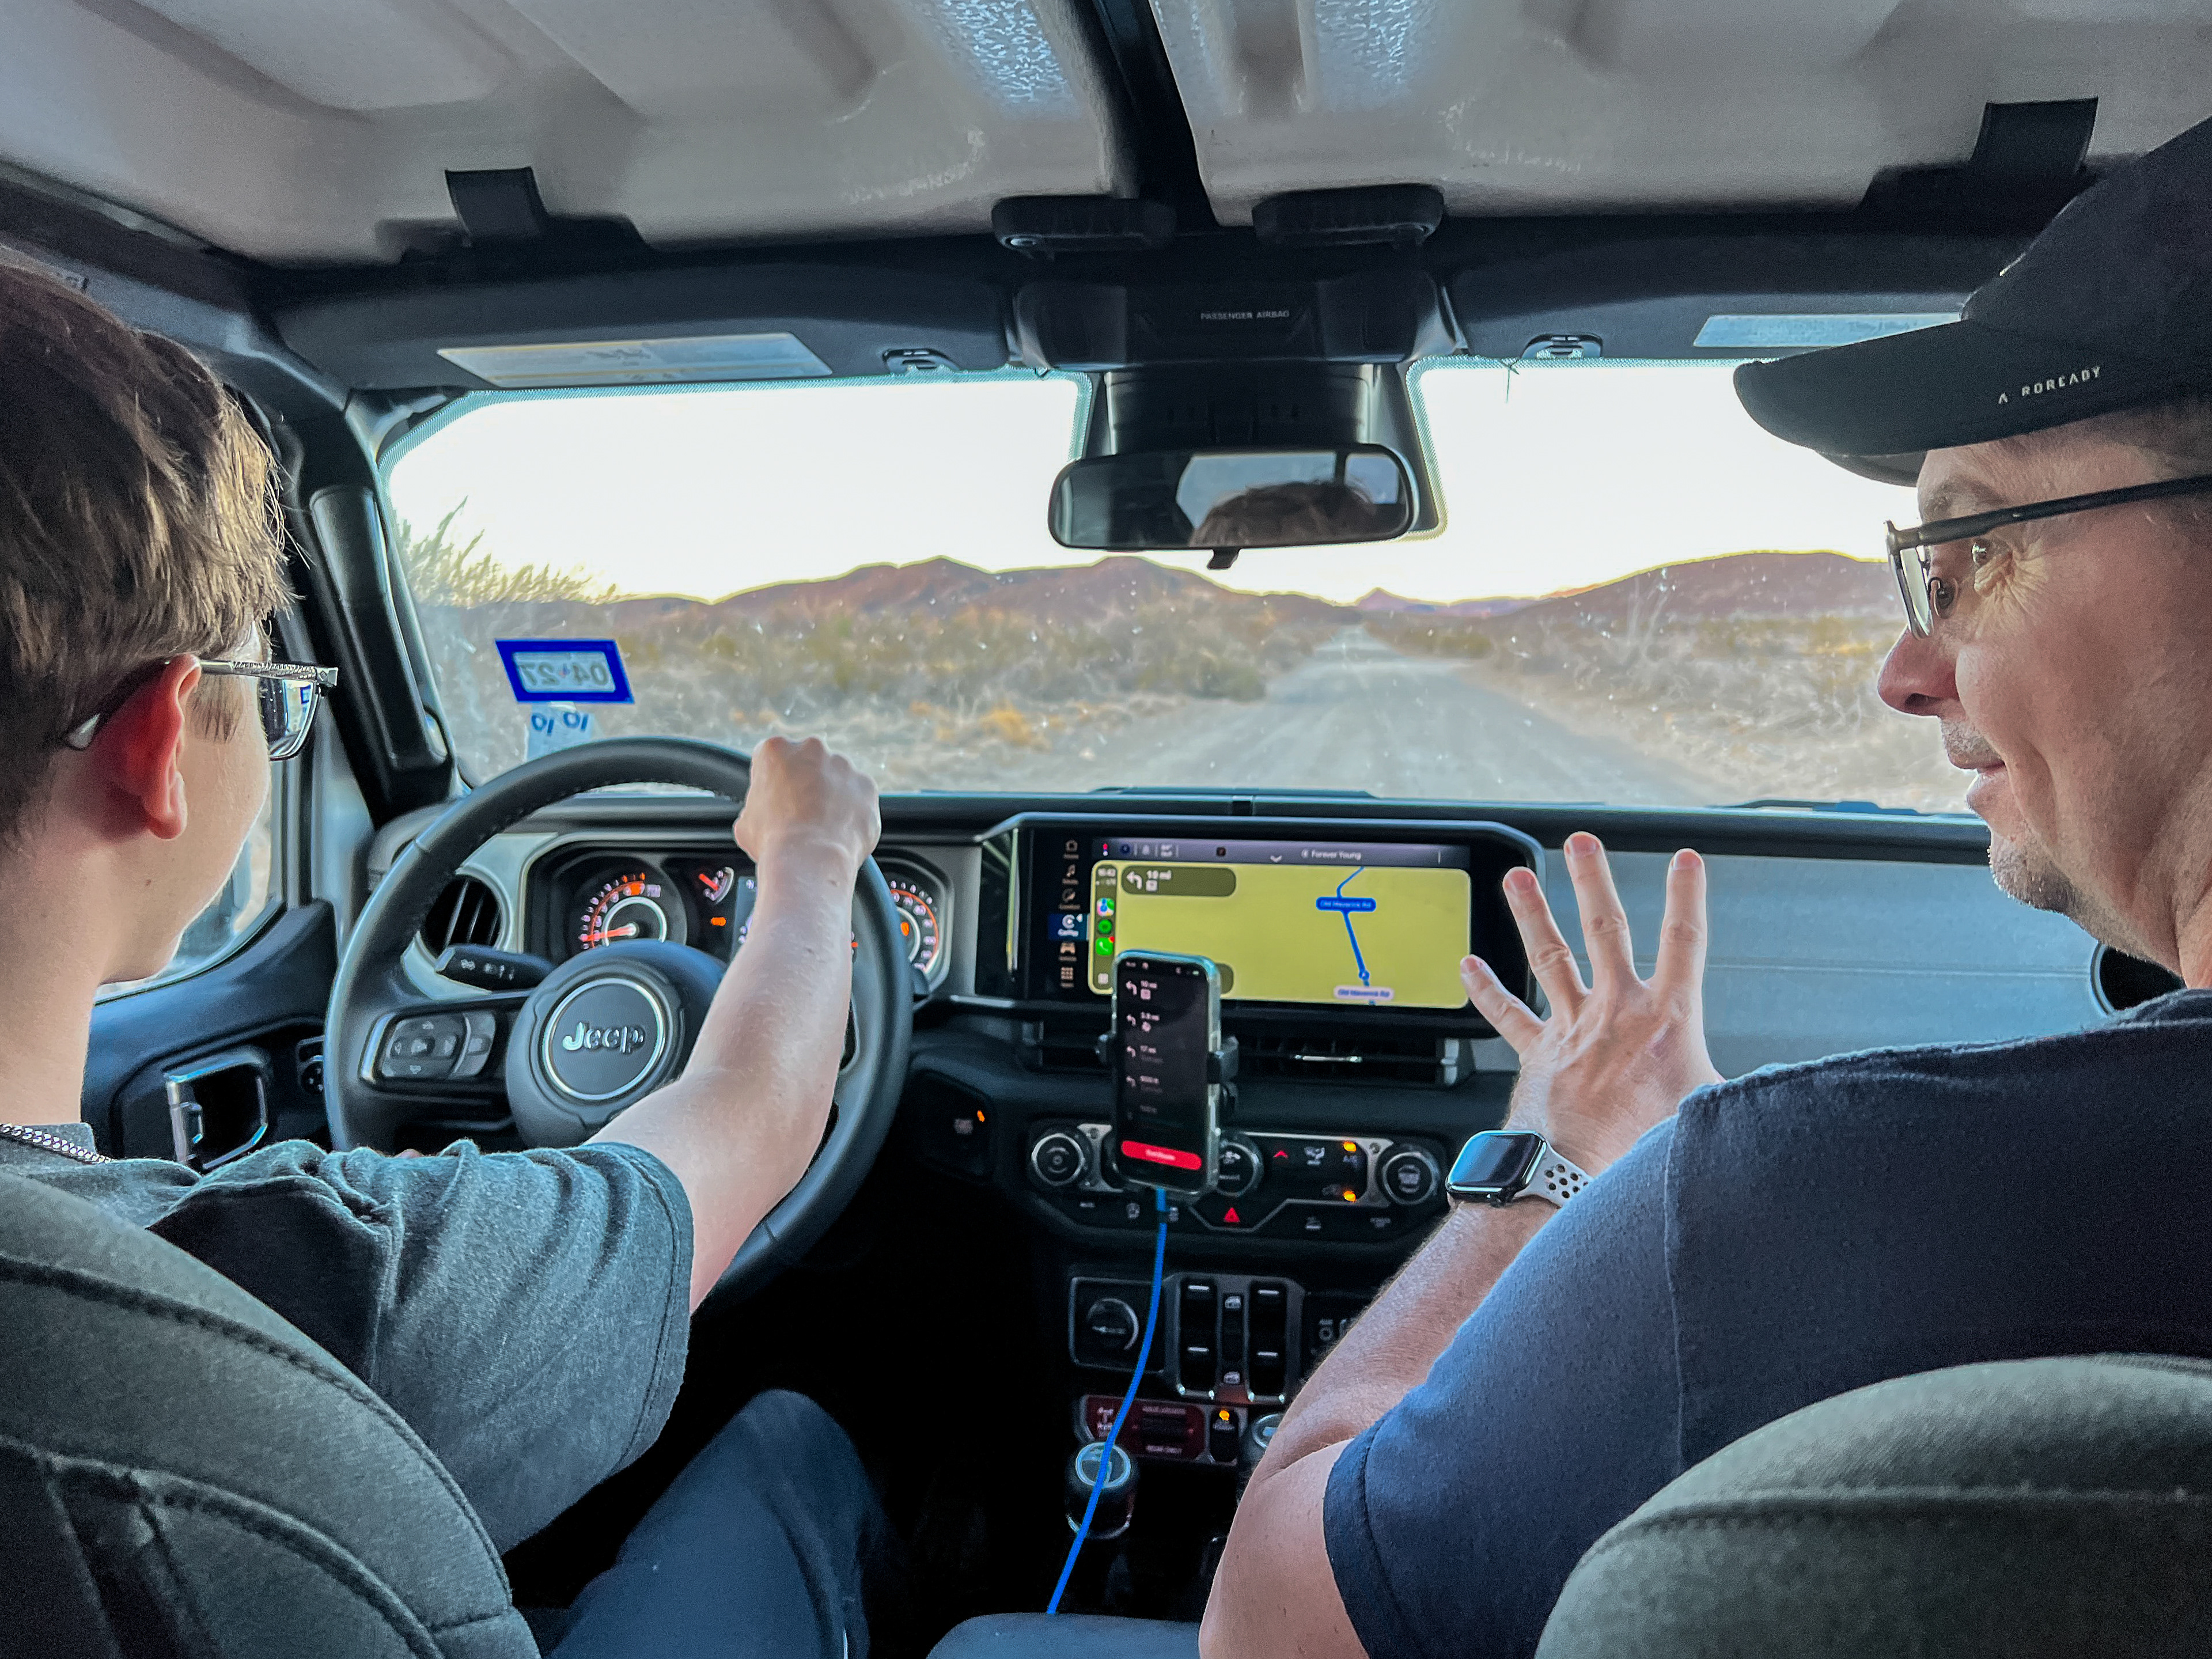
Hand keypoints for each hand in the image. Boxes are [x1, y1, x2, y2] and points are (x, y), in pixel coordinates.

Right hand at [732, 736, 879, 876]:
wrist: (810, 858)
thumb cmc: (773, 840)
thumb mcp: (746, 822)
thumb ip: (757, 806)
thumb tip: (762, 815)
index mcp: (775, 750)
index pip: (774, 760)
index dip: (775, 784)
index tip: (778, 802)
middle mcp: (812, 749)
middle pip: (808, 764)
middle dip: (806, 784)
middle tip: (800, 814)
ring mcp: (843, 765)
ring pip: (836, 779)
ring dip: (832, 796)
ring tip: (822, 827)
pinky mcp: (867, 785)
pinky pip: (859, 797)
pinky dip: (853, 811)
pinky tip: (840, 831)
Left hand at [1461, 832, 1720, 1172]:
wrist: (1581, 1171)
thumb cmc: (1645, 1146)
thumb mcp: (1713, 1111)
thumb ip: (1741, 1090)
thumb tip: (1783, 1091)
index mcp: (1666, 1020)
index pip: (1683, 942)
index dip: (1687, 897)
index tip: (1687, 860)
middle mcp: (1616, 1012)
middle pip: (1606, 929)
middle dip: (1594, 881)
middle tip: (1583, 843)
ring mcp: (1573, 1028)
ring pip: (1549, 956)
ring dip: (1532, 914)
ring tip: (1518, 878)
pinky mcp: (1539, 1053)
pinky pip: (1506, 1015)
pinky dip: (1485, 990)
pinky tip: (1468, 965)